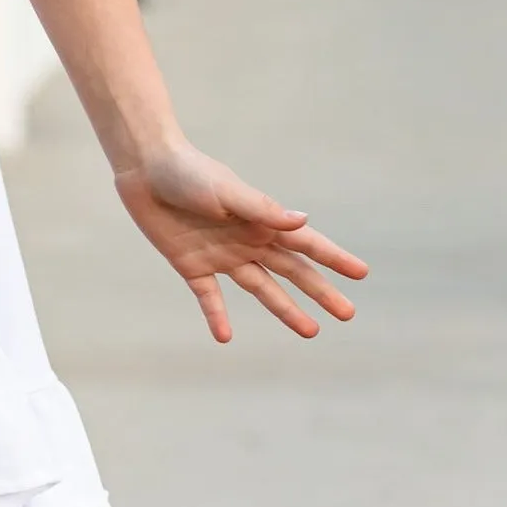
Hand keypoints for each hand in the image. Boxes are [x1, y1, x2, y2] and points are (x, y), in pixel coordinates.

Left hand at [114, 141, 367, 341]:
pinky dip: (217, 317)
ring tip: (311, 331)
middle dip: (320, 291)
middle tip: (347, 313)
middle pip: (291, 271)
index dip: (334, 258)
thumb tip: (304, 221)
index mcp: (260, 221)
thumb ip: (261, 210)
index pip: (305, 243)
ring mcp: (221, 255)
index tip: (362, 273)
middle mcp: (247, 240)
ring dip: (285, 309)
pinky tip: (225, 338)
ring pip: (261, 288)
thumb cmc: (188, 173)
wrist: (144, 169)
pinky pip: (209, 297)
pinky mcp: (191, 265)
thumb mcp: (226, 191)